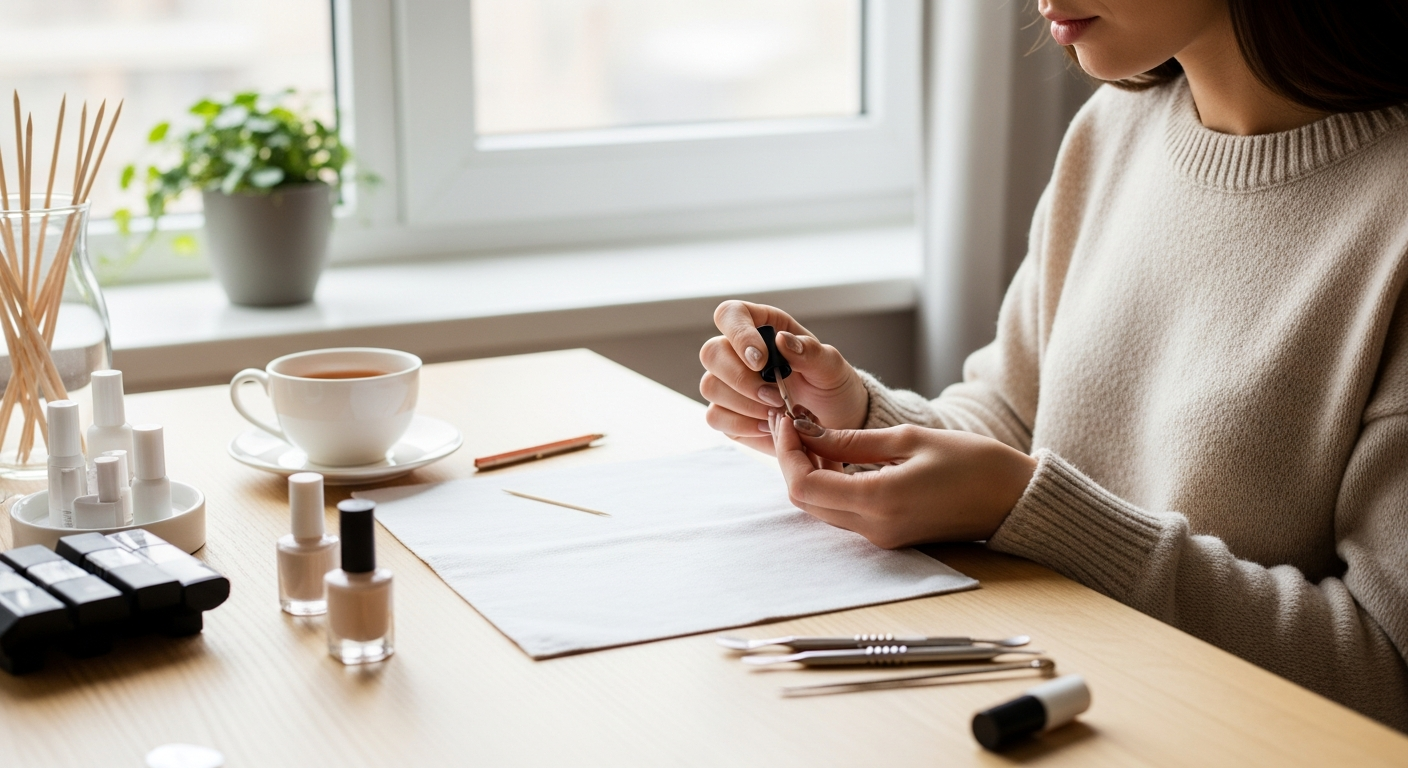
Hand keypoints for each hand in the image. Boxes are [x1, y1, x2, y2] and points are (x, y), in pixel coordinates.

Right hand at [699, 301, 867, 454]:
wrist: (834, 420)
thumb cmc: (831, 384)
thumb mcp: (831, 366)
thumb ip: (810, 351)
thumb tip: (782, 340)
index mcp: (762, 327)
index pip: (730, 314)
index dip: (738, 334)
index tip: (760, 360)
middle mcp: (737, 352)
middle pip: (711, 353)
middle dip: (741, 379)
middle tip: (775, 397)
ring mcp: (727, 383)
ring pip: (710, 386)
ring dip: (744, 404)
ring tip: (778, 413)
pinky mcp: (726, 413)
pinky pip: (715, 417)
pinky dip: (742, 425)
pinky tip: (768, 426)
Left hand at [769, 412, 1036, 548]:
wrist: (1015, 500)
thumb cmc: (974, 464)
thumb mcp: (909, 439)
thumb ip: (852, 441)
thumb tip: (807, 432)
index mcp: (878, 501)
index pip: (803, 485)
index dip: (785, 452)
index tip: (786, 420)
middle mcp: (874, 528)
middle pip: (805, 501)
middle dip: (790, 460)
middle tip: (790, 422)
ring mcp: (881, 537)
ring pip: (821, 508)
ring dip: (808, 472)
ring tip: (809, 433)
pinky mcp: (888, 536)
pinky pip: (842, 512)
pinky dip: (828, 485)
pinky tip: (832, 456)